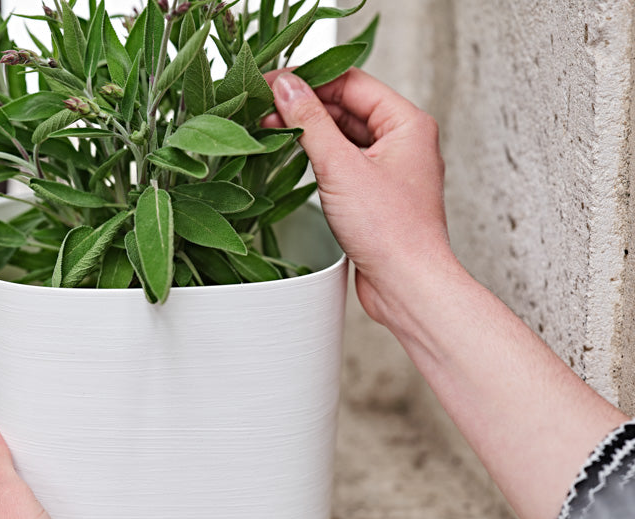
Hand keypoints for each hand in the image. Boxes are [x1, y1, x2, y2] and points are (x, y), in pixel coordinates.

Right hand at [265, 68, 454, 328]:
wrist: (406, 284)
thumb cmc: (392, 232)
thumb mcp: (341, 167)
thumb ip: (310, 122)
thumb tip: (288, 88)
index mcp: (407, 124)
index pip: (352, 82)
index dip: (310, 79)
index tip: (275, 83)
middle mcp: (402, 142)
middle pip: (346, 107)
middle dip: (306, 107)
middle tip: (265, 110)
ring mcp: (389, 169)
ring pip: (343, 136)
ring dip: (309, 133)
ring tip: (274, 131)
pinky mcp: (375, 195)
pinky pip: (343, 164)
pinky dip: (318, 158)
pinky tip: (295, 161)